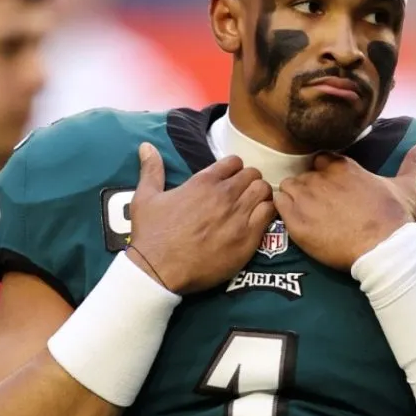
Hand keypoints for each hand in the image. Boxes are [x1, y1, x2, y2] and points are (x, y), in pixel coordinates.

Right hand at [126, 143, 276, 293]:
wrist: (159, 270)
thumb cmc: (151, 234)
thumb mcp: (145, 197)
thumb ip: (151, 169)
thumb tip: (146, 145)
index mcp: (204, 182)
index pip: (234, 161)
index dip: (234, 168)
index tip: (230, 179)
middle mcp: (225, 194)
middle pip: (253, 174)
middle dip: (249, 181)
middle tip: (243, 194)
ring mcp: (239, 215)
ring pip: (264, 191)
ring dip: (261, 195)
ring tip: (254, 205)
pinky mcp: (248, 237)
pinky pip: (269, 213)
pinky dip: (267, 213)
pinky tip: (258, 221)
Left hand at [274, 140, 415, 269]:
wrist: (384, 250)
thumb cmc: (395, 218)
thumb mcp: (407, 187)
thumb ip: (414, 162)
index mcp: (343, 166)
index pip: (321, 160)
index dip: (324, 173)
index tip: (331, 188)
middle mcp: (320, 177)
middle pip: (304, 175)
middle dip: (309, 188)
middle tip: (320, 207)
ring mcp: (305, 198)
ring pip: (288, 188)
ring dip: (294, 197)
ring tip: (306, 214)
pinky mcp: (295, 220)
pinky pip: (278, 205)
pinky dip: (283, 211)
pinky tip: (295, 221)